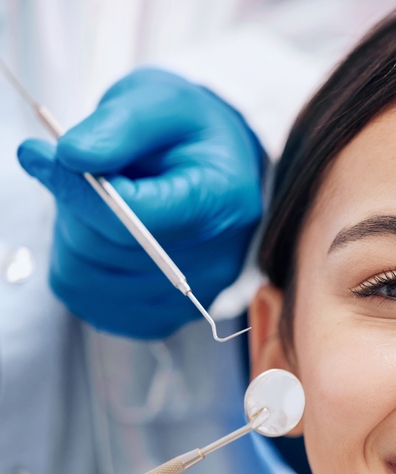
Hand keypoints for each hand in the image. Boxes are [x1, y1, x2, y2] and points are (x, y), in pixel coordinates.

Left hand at [18, 68, 263, 338]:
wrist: (219, 168)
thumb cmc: (189, 133)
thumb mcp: (162, 102)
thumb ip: (120, 125)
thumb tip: (71, 156)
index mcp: (221, 202)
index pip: (135, 217)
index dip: (77, 188)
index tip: (40, 154)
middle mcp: (216, 259)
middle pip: (108, 250)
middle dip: (74, 207)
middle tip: (74, 171)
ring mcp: (192, 296)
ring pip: (89, 281)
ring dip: (72, 237)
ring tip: (92, 204)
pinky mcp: (165, 315)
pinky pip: (91, 304)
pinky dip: (78, 268)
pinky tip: (97, 237)